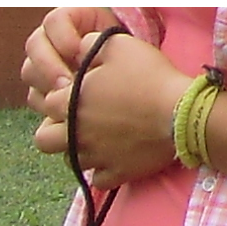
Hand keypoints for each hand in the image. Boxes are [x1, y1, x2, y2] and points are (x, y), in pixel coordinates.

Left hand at [24, 14, 188, 187]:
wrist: (181, 112)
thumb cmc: (149, 76)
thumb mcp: (117, 46)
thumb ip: (88, 45)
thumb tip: (77, 49)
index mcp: (72, 103)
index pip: (48, 102)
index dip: (60, 96)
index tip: (76, 92)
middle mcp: (77, 134)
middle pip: (44, 140)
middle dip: (53, 130)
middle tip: (73, 122)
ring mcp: (96, 157)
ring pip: (71, 161)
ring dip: (78, 150)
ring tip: (96, 138)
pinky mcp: (117, 174)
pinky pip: (98, 180)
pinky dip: (103, 170)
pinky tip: (114, 157)